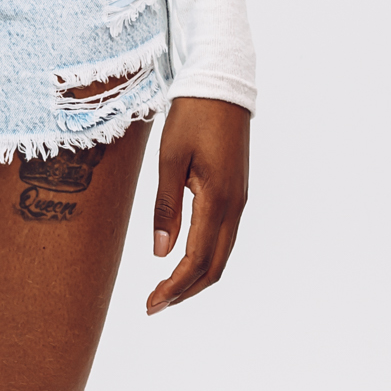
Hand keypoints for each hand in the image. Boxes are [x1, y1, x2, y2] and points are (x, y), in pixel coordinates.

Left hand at [146, 96, 248, 314]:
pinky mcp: (236, 192)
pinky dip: (205, 256)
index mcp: (218, 199)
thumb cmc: (191, 117)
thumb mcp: (169, 159)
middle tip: (154, 304)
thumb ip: (166, 207)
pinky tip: (185, 258)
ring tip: (166, 288)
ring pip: (222, 254)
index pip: (196, 259)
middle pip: (214, 266)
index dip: (174, 287)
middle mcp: (235, 206)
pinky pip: (224, 236)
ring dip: (196, 277)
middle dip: (185, 291)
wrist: (221, 85)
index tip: (151, 304)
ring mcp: (239, 200)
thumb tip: (160, 253)